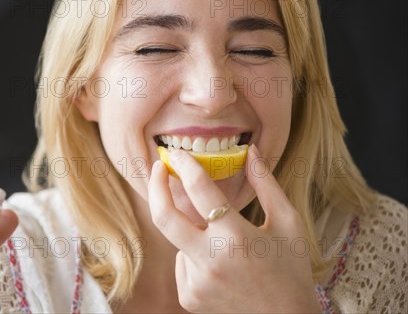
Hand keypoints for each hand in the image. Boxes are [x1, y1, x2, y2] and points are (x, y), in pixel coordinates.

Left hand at [148, 145, 320, 312]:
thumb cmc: (291, 271)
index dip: (185, 165)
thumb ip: (266, 184)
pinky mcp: (188, 296)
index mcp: (237, 237)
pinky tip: (221, 268)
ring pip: (179, 239)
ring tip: (227, 247)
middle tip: (158, 167)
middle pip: (164, 216)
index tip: (178, 153)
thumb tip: (251, 151)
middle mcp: (210, 260)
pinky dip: (195, 255)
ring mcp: (195, 281)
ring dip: (193, 231)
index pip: (200, 190)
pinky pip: (182, 262)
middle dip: (156, 186)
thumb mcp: (287, 223)